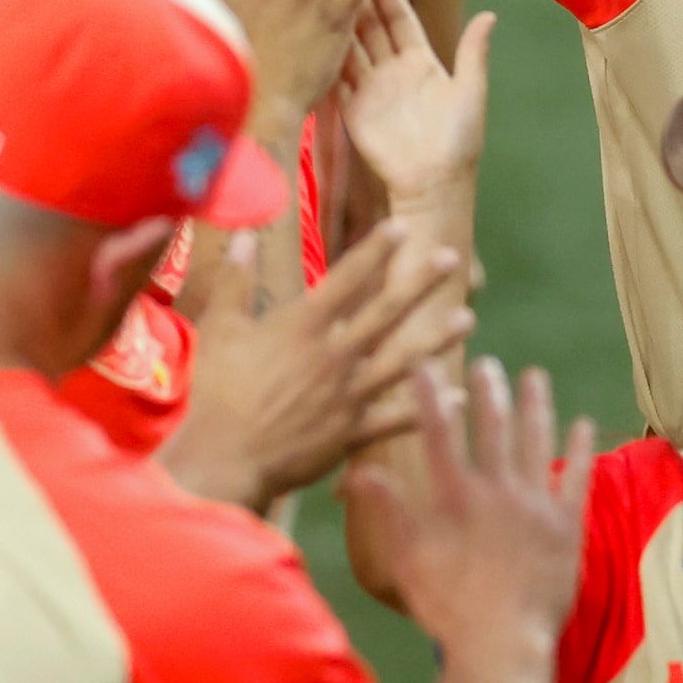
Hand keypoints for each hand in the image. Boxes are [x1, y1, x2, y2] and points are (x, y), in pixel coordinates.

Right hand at [158, 224, 474, 509]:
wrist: (223, 456)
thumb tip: (245, 235)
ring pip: (403, 361)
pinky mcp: (351, 432)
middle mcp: (334, 355)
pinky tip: (456, 397)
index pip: (347, 278)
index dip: (375, 250)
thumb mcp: (220, 327)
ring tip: (469, 319)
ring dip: (437, 339)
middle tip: (451, 257)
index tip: (402, 227)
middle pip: (386, 312)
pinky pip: (397, 419)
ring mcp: (347, 395)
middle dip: (420, 282)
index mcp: (303, 326)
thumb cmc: (214, 392)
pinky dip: (428, 409)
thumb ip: (237, 280)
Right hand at [341, 0, 493, 206]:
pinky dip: (326, 58)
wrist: (435, 184)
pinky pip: (337, 79)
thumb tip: (490, 14)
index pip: (400, 18)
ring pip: (350, 48)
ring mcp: (370, 89)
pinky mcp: (352, 110)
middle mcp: (392, 69)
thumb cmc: (459, 140)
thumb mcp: (470, 92)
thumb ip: (473, 53)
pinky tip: (311, 35)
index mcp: (421, 61)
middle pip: (370, 27)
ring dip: (337, 22)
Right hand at [342, 359, 590, 656]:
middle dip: (488, 391)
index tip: (426, 366)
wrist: (503, 645)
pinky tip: (584, 424)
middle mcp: (497, 489)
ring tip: (535, 376)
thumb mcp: (405, 560)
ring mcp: (536, 505)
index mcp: (455, 497)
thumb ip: (388, 511)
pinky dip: (581, 450)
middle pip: (492, 428)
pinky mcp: (567, 525)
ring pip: (536, 442)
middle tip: (487, 363)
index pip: (439, 435)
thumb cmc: (447, 608)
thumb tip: (357, 472)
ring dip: (535, 405)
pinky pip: (577, 478)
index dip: (430, 398)